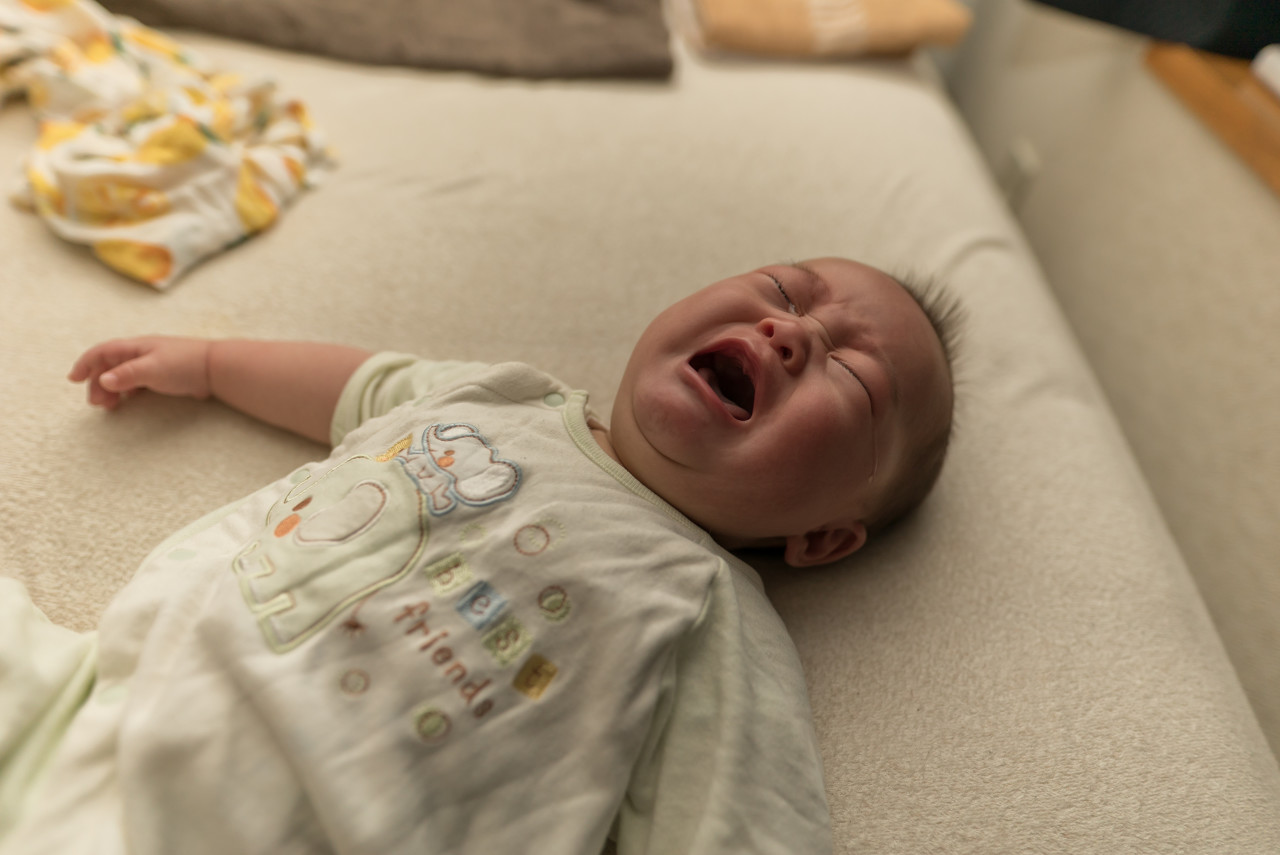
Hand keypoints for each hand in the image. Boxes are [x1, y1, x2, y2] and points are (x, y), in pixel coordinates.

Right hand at [68, 336, 212, 409]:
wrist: (217, 368)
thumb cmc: (185, 365)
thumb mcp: (152, 369)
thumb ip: (127, 375)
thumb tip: (103, 381)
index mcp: (136, 347)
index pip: (102, 351)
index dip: (86, 363)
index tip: (73, 379)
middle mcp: (141, 353)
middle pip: (110, 366)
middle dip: (98, 383)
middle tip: (96, 404)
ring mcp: (153, 363)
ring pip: (122, 375)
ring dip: (112, 389)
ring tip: (110, 407)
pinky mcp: (163, 375)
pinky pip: (137, 382)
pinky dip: (127, 392)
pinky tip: (127, 402)